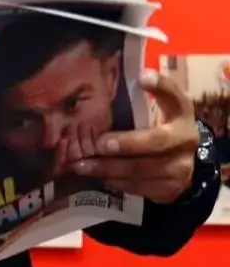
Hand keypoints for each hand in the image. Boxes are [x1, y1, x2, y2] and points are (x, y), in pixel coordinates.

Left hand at [70, 69, 198, 203]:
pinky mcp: (171, 188)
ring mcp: (182, 166)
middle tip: (100, 144)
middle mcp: (185, 138)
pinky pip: (140, 186)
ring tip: (82, 166)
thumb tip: (93, 89)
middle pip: (156, 140)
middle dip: (126, 143)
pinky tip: (99, 177)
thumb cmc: (155, 130)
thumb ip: (134, 104)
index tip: (142, 77)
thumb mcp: (152, 114)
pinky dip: (117, 182)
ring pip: (143, 169)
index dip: (161, 86)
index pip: (174, 96)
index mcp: (180, 113)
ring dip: (109, 168)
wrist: (179, 165)